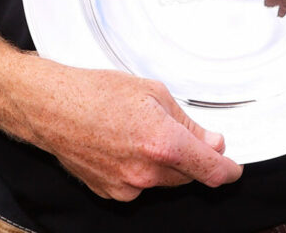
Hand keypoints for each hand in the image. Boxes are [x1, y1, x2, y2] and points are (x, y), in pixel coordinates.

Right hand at [17, 61, 240, 200]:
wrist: (50, 108)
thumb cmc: (97, 93)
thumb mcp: (154, 94)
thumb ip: (188, 124)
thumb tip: (213, 142)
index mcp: (163, 143)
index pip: (211, 170)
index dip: (229, 170)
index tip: (234, 168)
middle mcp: (146, 172)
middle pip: (188, 175)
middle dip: (192, 157)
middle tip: (177, 131)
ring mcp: (126, 187)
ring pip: (164, 181)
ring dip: (165, 163)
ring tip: (139, 132)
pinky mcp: (110, 193)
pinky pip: (139, 185)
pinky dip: (141, 169)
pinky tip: (123, 145)